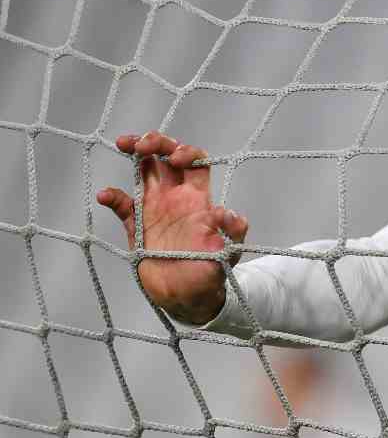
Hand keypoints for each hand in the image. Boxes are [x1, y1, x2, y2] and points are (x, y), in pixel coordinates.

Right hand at [96, 132, 246, 325]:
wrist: (188, 296)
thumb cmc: (211, 271)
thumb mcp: (229, 252)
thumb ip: (233, 232)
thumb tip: (228, 214)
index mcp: (198, 199)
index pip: (196, 163)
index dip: (188, 153)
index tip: (177, 159)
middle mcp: (176, 197)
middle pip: (166, 157)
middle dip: (157, 142)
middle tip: (143, 144)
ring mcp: (155, 208)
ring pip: (143, 170)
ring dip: (135, 152)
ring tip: (124, 144)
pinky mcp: (136, 224)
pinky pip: (121, 204)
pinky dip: (112, 196)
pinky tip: (105, 195)